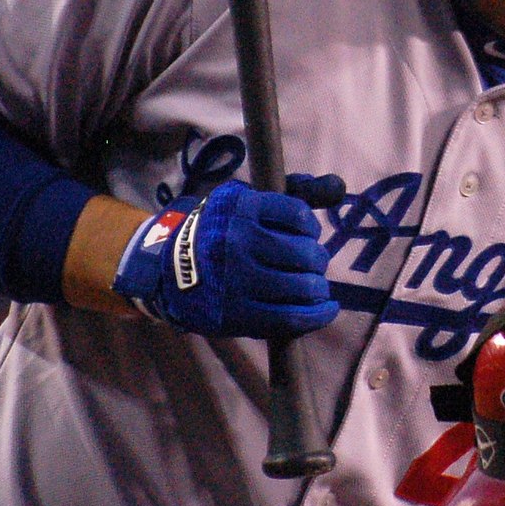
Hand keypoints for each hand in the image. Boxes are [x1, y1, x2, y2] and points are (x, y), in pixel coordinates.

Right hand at [111, 172, 343, 338]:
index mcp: (240, 209)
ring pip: (303, 286)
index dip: (309, 226)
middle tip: (309, 262)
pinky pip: (293, 318)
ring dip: (317, 286)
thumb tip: (338, 187)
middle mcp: (238, 243)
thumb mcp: (245, 201)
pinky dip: (318, 314)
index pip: (298, 214)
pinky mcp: (238, 315)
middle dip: (315, 258)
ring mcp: (238, 282)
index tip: (305, 233)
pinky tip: (325, 308)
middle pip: (306, 253)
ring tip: (312, 285)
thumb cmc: (219, 231)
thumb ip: (293, 193)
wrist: (167, 269)